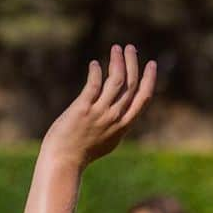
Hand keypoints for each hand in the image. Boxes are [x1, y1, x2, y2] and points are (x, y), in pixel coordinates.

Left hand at [43, 45, 156, 167]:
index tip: (151, 64)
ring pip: (116, 80)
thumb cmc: (79, 154)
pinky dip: (96, 72)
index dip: (149, 79)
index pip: (143, 98)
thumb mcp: (105, 141)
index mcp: (123, 126)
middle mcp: (114, 118)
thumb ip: (113, 126)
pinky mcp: (81, 110)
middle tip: (130, 48)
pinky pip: (94, 84)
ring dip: (117, 61)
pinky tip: (94, 64)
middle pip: (131, 84)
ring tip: (116, 49)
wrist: (62, 164)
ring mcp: (98, 113)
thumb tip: (117, 114)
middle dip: (133, 63)